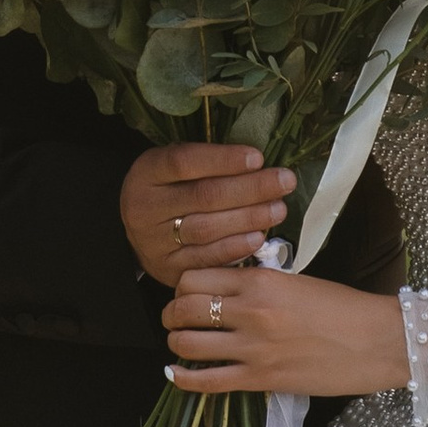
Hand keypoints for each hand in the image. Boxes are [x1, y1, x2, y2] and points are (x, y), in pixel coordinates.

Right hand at [121, 140, 294, 288]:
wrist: (142, 231)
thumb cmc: (170, 189)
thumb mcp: (175, 167)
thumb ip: (206, 163)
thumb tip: (258, 161)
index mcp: (146, 173)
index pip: (183, 162)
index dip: (222, 160)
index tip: (258, 157)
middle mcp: (143, 207)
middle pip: (202, 196)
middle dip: (249, 188)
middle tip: (285, 181)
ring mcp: (153, 242)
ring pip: (206, 229)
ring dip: (248, 219)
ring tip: (279, 209)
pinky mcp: (167, 269)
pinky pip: (205, 260)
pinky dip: (235, 248)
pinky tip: (259, 237)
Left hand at [163, 260, 405, 401]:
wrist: (380, 341)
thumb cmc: (345, 309)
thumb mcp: (296, 282)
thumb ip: (259, 284)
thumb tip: (228, 289)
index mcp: (260, 280)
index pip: (195, 276)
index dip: (183, 286)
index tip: (188, 293)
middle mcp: (250, 310)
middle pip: (183, 307)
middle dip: (172, 313)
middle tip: (177, 318)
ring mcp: (253, 347)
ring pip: (187, 342)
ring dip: (177, 342)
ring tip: (181, 343)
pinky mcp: (261, 380)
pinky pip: (207, 381)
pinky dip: (183, 378)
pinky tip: (175, 375)